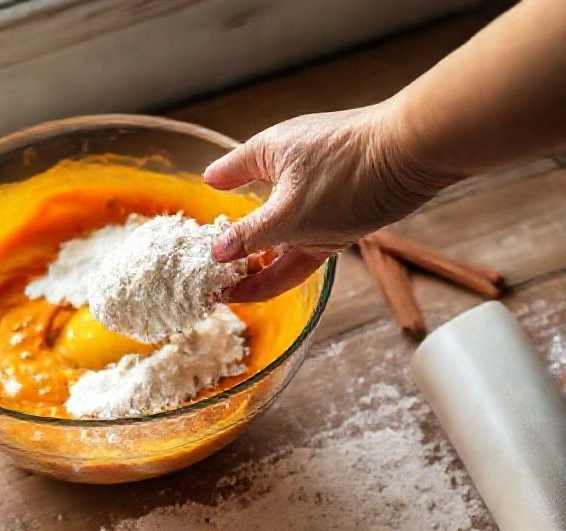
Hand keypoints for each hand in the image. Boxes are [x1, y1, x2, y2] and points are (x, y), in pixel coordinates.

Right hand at [204, 102, 452, 301]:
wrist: (413, 156)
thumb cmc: (344, 173)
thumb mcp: (287, 213)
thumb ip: (248, 236)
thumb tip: (215, 254)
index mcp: (267, 155)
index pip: (228, 173)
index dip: (213, 195)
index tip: (199, 215)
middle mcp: (288, 173)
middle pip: (252, 213)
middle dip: (231, 248)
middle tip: (208, 278)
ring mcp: (314, 197)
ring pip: (276, 237)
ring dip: (255, 265)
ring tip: (229, 294)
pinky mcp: (337, 217)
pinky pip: (300, 247)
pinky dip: (282, 266)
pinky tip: (264, 284)